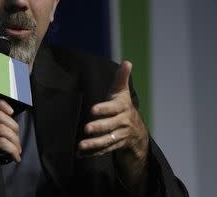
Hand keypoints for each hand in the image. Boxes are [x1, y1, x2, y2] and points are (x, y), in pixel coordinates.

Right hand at [0, 99, 21, 189]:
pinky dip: (12, 150)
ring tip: (17, 151)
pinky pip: (1, 143)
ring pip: (2, 129)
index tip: (12, 112)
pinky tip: (15, 157)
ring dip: (15, 141)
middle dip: (14, 128)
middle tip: (18, 142)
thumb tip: (14, 130)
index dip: (1, 104)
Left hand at [77, 61, 148, 191]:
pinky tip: (80, 154)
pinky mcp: (113, 146)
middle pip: (110, 126)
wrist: (136, 131)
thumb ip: (121, 78)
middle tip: (87, 128)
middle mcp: (122, 123)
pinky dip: (92, 153)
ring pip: (106, 141)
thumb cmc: (123, 106)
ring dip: (94, 144)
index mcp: (122, 108)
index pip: (113, 109)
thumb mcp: (122, 92)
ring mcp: (118, 136)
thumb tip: (127, 62)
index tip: (93, 109)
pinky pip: (103, 151)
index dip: (104, 109)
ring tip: (81, 145)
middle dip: (99, 128)